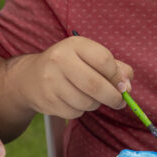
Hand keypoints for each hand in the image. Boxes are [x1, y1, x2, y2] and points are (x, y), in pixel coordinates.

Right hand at [10, 36, 133, 118]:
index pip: (104, 60)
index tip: (122, 85)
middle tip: (119, 101)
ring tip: (89, 96)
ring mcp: (51, 81)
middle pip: (96, 85)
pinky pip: (75, 112)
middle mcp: (59, 59)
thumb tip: (127, 87)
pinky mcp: (47, 100)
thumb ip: (115, 68)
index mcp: (74, 44)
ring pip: (87, 102)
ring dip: (95, 104)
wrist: (30, 77)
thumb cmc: (69, 66)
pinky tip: (73, 100)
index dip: (118, 76)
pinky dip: (80, 110)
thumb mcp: (89, 58)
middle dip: (113, 97)